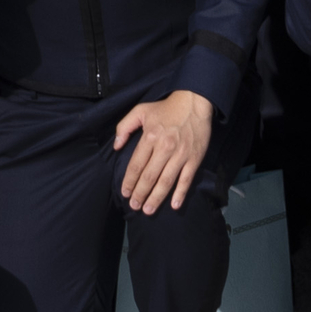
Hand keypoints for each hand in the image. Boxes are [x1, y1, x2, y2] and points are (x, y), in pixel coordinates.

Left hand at [115, 90, 215, 213]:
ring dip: (156, 198)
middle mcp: (164, 147)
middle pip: (149, 176)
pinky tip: (174, 205)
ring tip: (148, 210)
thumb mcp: (140, 110)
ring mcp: (180, 154)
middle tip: (134, 206)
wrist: (194, 102)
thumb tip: (116, 146)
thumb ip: (124, 127)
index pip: (136, 165)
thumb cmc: (165, 108)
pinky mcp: (194, 158)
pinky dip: (180, 193)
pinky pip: (186, 179)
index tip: (124, 193)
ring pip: (166, 181)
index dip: (129, 181)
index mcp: (150, 136)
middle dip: (140, 193)